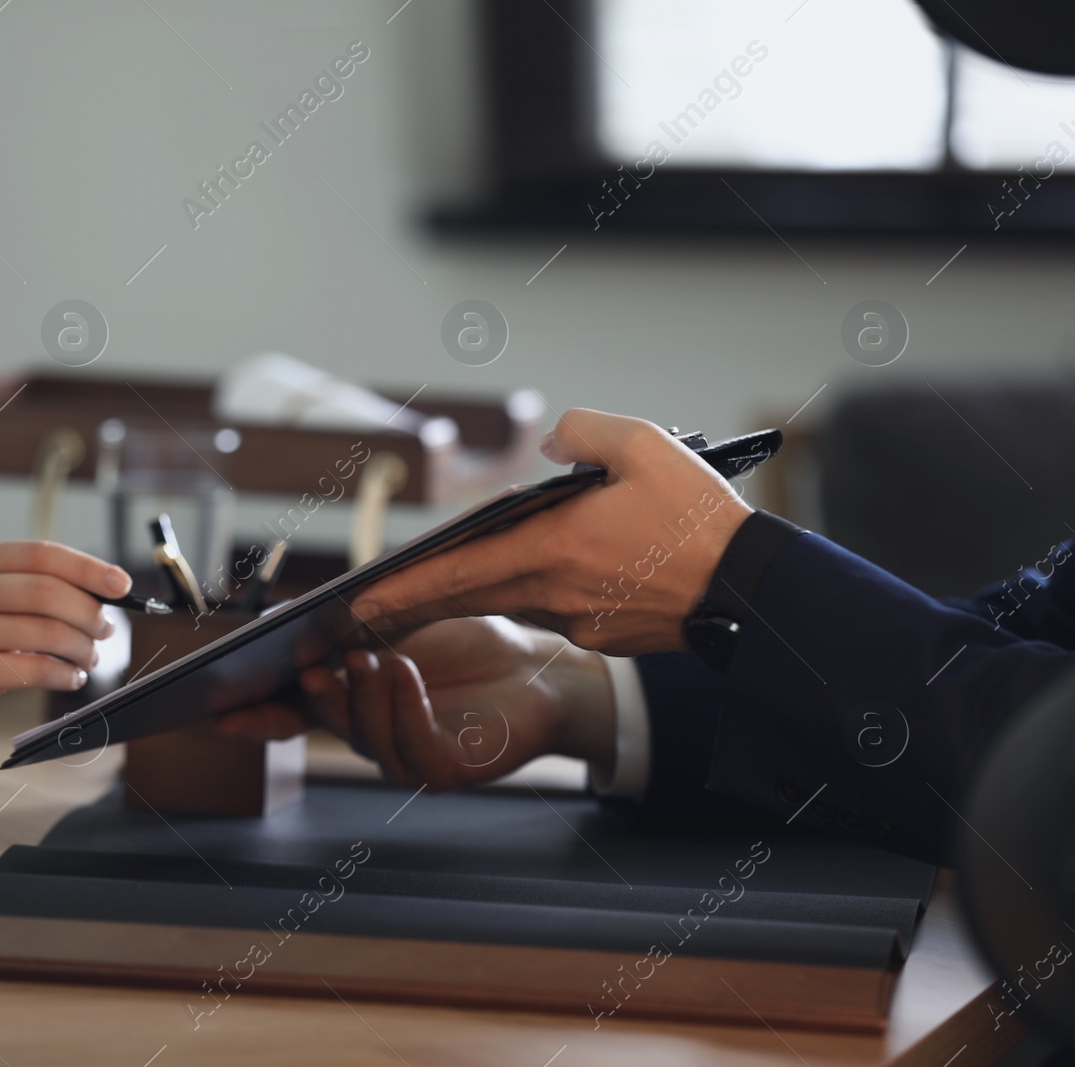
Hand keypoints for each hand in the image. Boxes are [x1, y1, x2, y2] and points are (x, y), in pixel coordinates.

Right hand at [0, 541, 131, 766]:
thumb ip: (39, 588)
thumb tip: (110, 590)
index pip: (40, 553)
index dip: (88, 567)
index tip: (122, 585)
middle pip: (47, 592)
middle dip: (90, 612)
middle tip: (106, 630)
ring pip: (49, 632)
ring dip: (84, 648)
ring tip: (90, 658)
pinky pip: (38, 669)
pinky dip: (67, 674)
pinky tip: (72, 677)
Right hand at [217, 617, 615, 790]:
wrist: (542, 665)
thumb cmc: (468, 642)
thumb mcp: (399, 620)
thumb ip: (349, 623)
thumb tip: (292, 617)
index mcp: (353, 703)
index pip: (294, 717)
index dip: (256, 717)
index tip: (219, 708)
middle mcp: (375, 736)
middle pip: (329, 725)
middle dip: (317, 697)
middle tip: (311, 664)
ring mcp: (410, 757)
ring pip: (370, 739)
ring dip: (365, 698)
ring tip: (369, 657)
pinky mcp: (451, 768)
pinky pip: (417, 748)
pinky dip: (405, 708)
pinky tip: (404, 673)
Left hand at [352, 409, 752, 655]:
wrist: (755, 590)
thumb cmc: (701, 517)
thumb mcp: (645, 444)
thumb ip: (583, 431)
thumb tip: (549, 444)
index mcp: (552, 550)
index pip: (456, 573)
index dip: (402, 587)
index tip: (358, 602)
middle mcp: (554, 595)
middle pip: (469, 596)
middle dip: (417, 601)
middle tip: (371, 606)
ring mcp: (578, 622)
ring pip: (512, 598)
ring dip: (482, 586)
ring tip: (450, 573)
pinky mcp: (602, 636)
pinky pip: (552, 609)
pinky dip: (536, 590)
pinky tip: (549, 569)